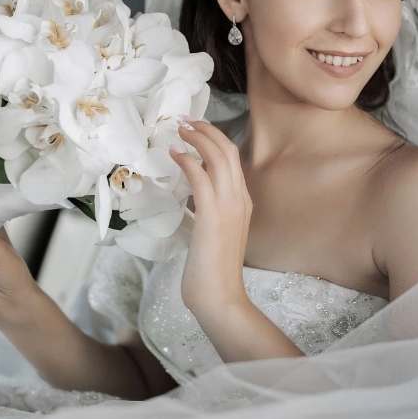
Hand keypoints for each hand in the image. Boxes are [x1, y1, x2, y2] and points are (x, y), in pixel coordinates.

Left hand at [170, 116, 252, 317]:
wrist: (220, 297)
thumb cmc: (212, 271)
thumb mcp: (213, 232)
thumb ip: (208, 210)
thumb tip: (192, 191)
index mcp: (243, 202)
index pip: (232, 160)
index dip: (214, 139)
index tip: (195, 130)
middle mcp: (240, 199)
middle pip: (228, 151)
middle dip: (206, 130)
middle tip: (185, 120)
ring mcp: (229, 207)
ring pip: (218, 158)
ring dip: (197, 138)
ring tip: (179, 129)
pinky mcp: (212, 216)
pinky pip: (201, 177)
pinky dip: (188, 160)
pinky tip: (174, 154)